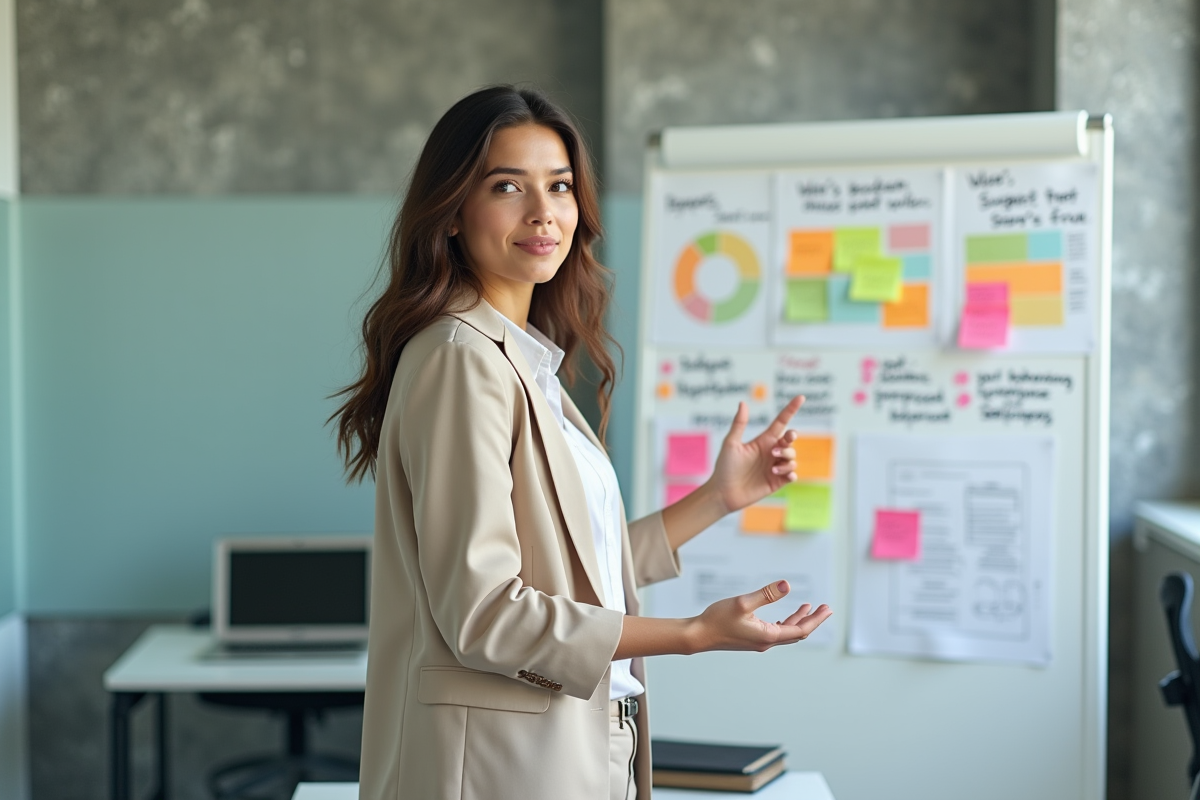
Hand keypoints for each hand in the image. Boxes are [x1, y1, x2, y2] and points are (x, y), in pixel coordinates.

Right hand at [687, 580, 831, 653]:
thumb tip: (787, 585)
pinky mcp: (751, 639)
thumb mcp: (742, 602)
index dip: (815, 619)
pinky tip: (784, 617)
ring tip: (808, 607)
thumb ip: (766, 594)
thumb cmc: (717, 619)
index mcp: (768, 636)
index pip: (800, 630)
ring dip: (798, 620)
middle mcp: (766, 642)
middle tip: (825, 608)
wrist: (698, 635)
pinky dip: (785, 623)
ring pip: (786, 632)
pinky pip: (776, 632)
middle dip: (812, 620)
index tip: (827, 609)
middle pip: (797, 633)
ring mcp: (759, 642)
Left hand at [706, 395, 804, 513]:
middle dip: (789, 440)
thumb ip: (739, 424)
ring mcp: (775, 467)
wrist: (723, 492)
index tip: (801, 397)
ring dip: (786, 459)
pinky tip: (785, 475)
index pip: (781, 422)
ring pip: (793, 457)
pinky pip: (792, 474)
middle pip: (790, 440)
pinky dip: (791, 472)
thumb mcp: (731, 443)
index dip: (791, 409)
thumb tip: (743, 403)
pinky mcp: (776, 482)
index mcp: (762, 441)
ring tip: (772, 468)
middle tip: (775, 448)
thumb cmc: (724, 467)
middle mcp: (771, 452)